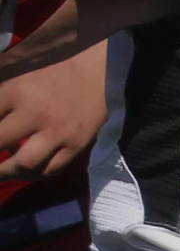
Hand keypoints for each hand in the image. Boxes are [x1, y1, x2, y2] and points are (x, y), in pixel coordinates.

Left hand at [0, 47, 106, 181]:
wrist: (98, 76)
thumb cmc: (55, 75)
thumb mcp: (20, 80)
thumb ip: (2, 101)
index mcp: (16, 93)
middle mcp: (34, 114)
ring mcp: (56, 133)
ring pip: (24, 164)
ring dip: (6, 172)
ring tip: (1, 173)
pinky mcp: (75, 146)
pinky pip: (50, 169)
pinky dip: (34, 175)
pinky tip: (27, 172)